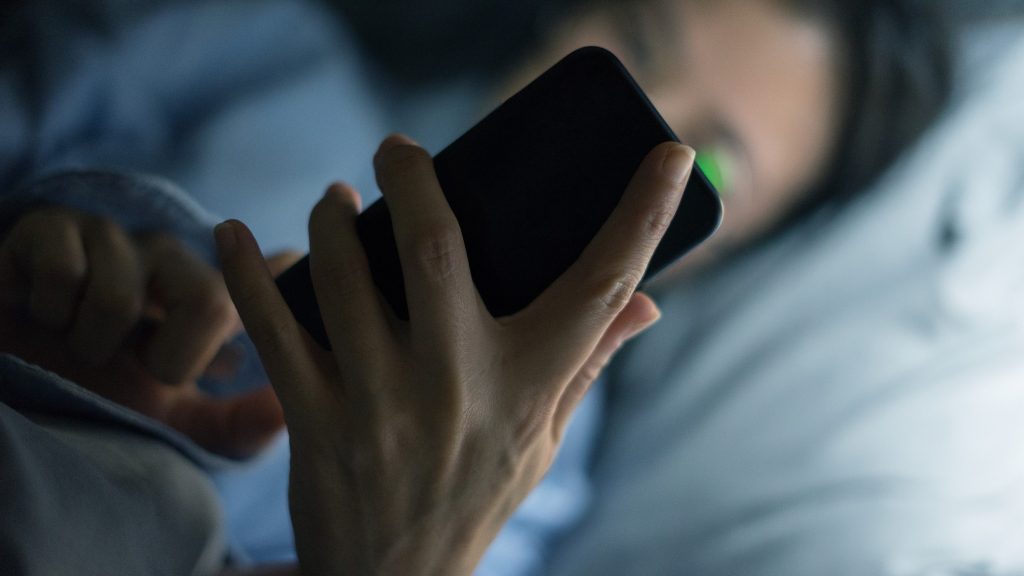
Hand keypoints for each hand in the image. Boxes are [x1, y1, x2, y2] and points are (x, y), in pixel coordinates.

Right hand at [0, 207, 291, 456]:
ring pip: (118, 298)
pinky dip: (45, 309)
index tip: (297, 276)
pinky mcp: (54, 227)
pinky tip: (39, 309)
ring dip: (87, 341)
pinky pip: (63, 272)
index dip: (286, 279)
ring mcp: (115, 236)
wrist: (14, 378)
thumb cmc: (95, 390)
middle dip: (165, 360)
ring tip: (75, 338)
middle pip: (209, 298)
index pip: (271, 275)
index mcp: (207, 296)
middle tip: (132, 366)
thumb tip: (288, 413)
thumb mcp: (168, 419)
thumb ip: (230, 425)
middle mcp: (172, 258)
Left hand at [219, 135, 692, 573]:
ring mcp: (381, 404)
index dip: (641, 217)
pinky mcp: (315, 420)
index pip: (602, 292)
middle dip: (416, 182)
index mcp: (529, 388)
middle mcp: (458, 389)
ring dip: (333, 222)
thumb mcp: (541, 438)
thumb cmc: (476, 497)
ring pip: (347, 280)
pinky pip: (274, 330)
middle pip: (439, 254)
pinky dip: (246, 274)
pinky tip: (231, 233)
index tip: (669, 157)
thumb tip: (648, 305)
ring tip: (335, 200)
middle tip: (399, 147)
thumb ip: (586, 365)